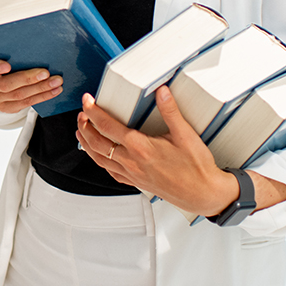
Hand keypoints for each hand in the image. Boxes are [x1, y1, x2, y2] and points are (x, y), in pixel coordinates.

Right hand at [0, 55, 62, 113]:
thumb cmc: (2, 58)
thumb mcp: (0, 51)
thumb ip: (9, 50)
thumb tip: (35, 44)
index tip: (7, 65)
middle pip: (5, 84)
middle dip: (28, 78)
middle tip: (45, 73)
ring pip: (19, 95)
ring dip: (41, 88)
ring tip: (56, 81)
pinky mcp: (5, 107)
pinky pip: (26, 103)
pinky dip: (42, 96)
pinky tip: (54, 90)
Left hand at [76, 86, 238, 216]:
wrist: (204, 194)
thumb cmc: (196, 168)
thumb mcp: (186, 135)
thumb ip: (171, 111)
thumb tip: (162, 92)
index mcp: (141, 148)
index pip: (108, 126)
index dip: (94, 111)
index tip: (88, 101)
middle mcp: (132, 162)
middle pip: (98, 143)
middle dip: (85, 126)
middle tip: (82, 113)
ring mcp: (132, 174)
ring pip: (100, 159)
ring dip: (87, 144)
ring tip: (81, 131)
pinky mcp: (136, 182)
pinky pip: (111, 171)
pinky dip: (100, 161)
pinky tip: (99, 155)